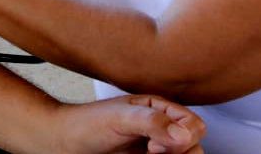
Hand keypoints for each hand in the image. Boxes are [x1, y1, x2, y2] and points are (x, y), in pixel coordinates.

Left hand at [53, 95, 205, 153]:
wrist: (65, 142)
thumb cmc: (87, 123)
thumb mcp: (120, 117)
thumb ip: (152, 122)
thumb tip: (184, 134)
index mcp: (159, 110)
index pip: (194, 125)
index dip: (184, 136)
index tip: (156, 142)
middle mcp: (162, 130)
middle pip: (194, 147)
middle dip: (179, 152)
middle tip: (151, 151)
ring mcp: (156, 149)